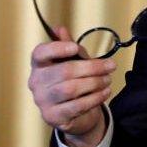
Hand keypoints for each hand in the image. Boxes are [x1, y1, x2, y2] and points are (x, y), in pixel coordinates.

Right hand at [27, 26, 115, 146]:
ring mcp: (42, 101)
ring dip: (94, 83)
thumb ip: (70, 48)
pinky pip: (76, 106)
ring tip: (108, 79)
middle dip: (92, 67)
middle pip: (64, 71)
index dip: (57, 49)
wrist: (75, 114)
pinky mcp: (53, 117)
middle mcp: (36, 82)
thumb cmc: (74, 82)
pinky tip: (105, 92)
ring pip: (70, 89)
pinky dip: (94, 98)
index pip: (40, 53)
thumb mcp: (74, 62)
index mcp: (39, 65)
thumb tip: (60, 29)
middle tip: (111, 66)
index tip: (75, 48)